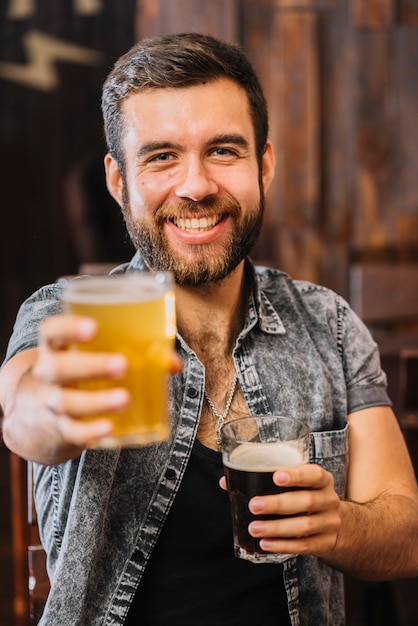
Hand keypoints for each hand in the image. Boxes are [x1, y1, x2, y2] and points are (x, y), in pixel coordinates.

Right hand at [33, 314, 180, 448]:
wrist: (46, 413)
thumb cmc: (84, 372)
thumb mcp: (98, 356)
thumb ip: (136, 352)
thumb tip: (172, 363)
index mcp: (56, 348)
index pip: (51, 332)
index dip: (68, 327)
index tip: (93, 327)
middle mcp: (49, 374)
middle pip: (59, 368)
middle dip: (91, 366)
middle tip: (122, 365)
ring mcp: (52, 403)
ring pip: (67, 402)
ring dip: (97, 401)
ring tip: (125, 398)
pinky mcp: (63, 429)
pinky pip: (74, 431)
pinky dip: (91, 430)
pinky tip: (110, 428)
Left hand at [220, 463, 340, 557]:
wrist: (330, 521)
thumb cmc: (302, 495)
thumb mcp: (292, 483)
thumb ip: (263, 478)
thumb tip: (225, 481)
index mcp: (321, 479)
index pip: (313, 474)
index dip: (296, 475)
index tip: (276, 476)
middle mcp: (329, 499)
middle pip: (307, 501)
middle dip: (278, 504)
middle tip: (254, 506)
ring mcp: (330, 523)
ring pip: (304, 526)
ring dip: (276, 528)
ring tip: (254, 528)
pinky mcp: (325, 543)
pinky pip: (304, 546)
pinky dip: (283, 545)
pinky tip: (265, 544)